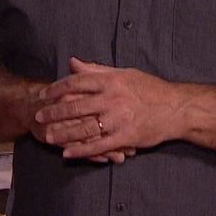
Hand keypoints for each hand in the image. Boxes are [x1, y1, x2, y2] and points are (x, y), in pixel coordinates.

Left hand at [35, 57, 180, 160]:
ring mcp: (119, 119)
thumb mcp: (124, 73)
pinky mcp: (126, 137)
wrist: (177, 109)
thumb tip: (72, 62)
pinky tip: (68, 153)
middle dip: (54, 112)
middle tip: (38, 117)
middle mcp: (112, 99)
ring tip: (48, 136)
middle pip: (76, 105)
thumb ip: (96, 70)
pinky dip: (82, 150)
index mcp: (111, 81)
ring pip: (84, 127)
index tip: (43, 95)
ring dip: (63, 133)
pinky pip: (99, 145)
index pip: (76, 83)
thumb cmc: (149, 89)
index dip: (56, 89)